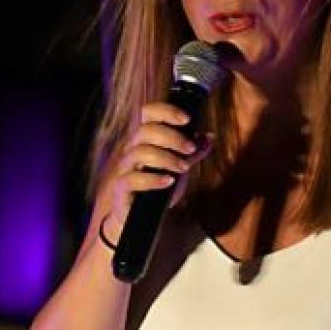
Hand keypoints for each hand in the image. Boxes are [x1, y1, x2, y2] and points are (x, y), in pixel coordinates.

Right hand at [101, 101, 213, 245]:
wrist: (139, 218)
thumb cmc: (157, 188)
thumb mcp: (178, 168)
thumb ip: (191, 153)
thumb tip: (209, 137)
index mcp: (144, 140)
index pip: (148, 113)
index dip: (166, 111)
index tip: (187, 119)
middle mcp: (131, 149)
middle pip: (146, 130)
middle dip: (172, 137)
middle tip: (190, 150)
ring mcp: (124, 168)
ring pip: (140, 152)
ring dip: (166, 158)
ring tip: (183, 169)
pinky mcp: (121, 187)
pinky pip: (133, 179)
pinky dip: (153, 179)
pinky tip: (168, 182)